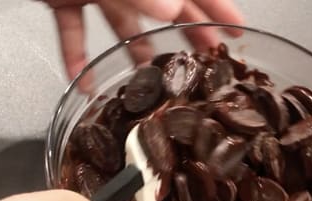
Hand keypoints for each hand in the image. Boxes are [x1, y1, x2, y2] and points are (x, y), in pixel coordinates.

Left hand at [42, 0, 243, 80]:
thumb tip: (171, 7)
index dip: (219, 8)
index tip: (238, 31)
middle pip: (166, 8)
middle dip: (187, 35)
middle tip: (207, 61)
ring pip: (123, 24)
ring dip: (134, 53)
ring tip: (150, 82)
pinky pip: (74, 31)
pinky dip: (76, 56)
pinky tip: (84, 81)